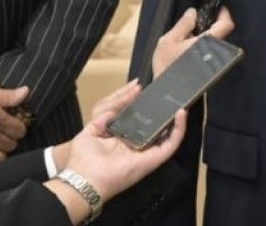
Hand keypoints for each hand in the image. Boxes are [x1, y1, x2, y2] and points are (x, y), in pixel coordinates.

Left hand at [62, 83, 187, 199]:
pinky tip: (181, 114)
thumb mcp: (92, 128)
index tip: (143, 87)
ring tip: (179, 102)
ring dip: (176, 120)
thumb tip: (121, 103)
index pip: (137, 120)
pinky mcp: (153, 159)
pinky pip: (171, 144)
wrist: (84, 178)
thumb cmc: (83, 158)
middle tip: (164, 93)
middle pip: (154, 126)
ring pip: (168, 135)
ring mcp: (146, 153)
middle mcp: (136, 146)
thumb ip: (106, 114)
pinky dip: (179, 129)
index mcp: (122, 139)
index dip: (142, 106)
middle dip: (161, 110)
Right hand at [152, 6, 234, 76]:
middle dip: (210, 26)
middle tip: (197, 23)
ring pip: (214, 44)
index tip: (218, 9)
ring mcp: (212, 63)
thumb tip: (193, 13)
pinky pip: (209, 53)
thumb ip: (183, 25)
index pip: (226, 25)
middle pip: (220, 33)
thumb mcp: (168, 41)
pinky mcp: (208, 70)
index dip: (224, 14)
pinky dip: (202, 47)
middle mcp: (214, 53)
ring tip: (188, 36)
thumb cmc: (166, 67)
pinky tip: (188, 49)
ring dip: (205, 37)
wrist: (165, 91)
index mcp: (206, 43)